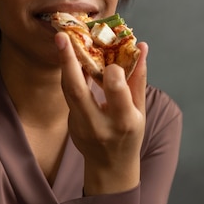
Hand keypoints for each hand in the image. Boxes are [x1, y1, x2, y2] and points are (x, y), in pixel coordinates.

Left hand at [55, 31, 147, 194]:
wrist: (110, 166)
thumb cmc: (130, 135)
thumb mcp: (140, 111)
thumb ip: (138, 79)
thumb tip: (141, 47)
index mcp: (123, 122)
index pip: (116, 92)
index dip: (114, 73)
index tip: (114, 61)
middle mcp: (99, 124)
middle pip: (78, 90)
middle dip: (69, 62)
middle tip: (62, 37)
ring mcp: (81, 125)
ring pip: (68, 91)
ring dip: (65, 65)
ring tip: (62, 41)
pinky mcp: (71, 123)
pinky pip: (69, 94)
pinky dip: (69, 75)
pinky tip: (70, 58)